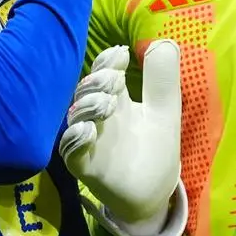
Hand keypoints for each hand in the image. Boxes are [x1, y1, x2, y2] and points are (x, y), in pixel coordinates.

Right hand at [59, 40, 181, 226]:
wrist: (155, 194)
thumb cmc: (156, 148)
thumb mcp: (165, 109)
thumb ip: (162, 78)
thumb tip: (164, 41)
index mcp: (117, 99)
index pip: (103, 72)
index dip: (106, 61)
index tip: (120, 53)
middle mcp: (98, 117)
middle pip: (85, 91)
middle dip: (97, 81)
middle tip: (115, 80)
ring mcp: (89, 141)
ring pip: (75, 116)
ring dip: (87, 105)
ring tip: (107, 103)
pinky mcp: (84, 166)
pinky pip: (70, 151)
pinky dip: (75, 138)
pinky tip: (88, 130)